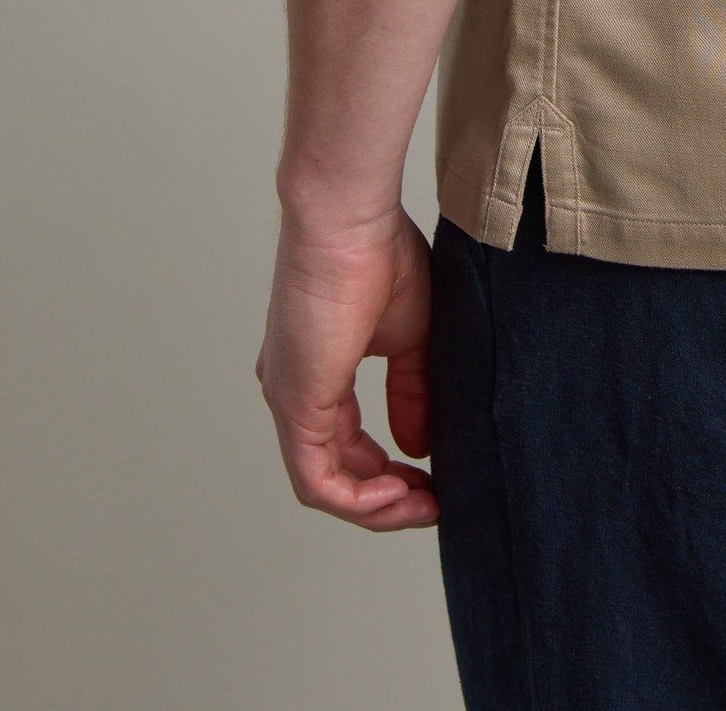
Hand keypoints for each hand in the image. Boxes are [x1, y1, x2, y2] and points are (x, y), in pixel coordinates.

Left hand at [256, 207, 438, 530]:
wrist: (350, 220)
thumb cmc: (379, 253)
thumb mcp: (411, 334)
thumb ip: (412, 391)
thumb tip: (419, 446)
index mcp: (318, 371)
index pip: (348, 444)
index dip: (390, 472)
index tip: (435, 479)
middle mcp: (294, 392)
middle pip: (337, 472)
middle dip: (388, 498)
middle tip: (434, 503)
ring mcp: (289, 400)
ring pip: (326, 484)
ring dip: (377, 506)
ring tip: (424, 505)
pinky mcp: (294, 405)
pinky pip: (319, 481)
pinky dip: (360, 498)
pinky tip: (400, 492)